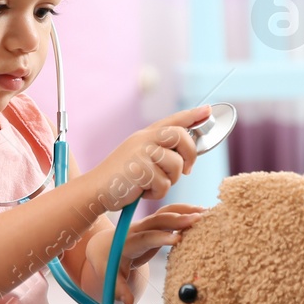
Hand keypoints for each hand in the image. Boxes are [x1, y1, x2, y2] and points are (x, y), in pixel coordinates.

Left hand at [84, 203, 206, 303]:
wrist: (104, 246)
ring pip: (166, 212)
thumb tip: (127, 301)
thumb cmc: (108, 262)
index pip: (145, 238)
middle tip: (198, 220)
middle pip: (158, 220)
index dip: (161, 238)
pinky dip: (186, 211)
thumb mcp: (109, 276)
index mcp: (128, 242)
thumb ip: (119, 288)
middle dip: (178, 219)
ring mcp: (148, 224)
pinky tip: (204, 213)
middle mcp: (138, 229)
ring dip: (185, 210)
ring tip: (207, 212)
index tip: (178, 239)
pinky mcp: (156, 223)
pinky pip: (172, 214)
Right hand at [86, 105, 210, 210]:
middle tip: (186, 170)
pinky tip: (142, 192)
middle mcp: (144, 139)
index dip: (192, 115)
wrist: (95, 190)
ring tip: (151, 184)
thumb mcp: (139, 157)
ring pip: (176, 164)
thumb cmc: (121, 178)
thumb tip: (187, 151)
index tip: (208, 111)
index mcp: (145, 135)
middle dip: (190, 155)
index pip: (173, 120)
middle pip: (181, 137)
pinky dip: (157, 192)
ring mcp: (141, 153)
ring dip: (169, 180)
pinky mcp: (140, 170)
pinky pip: (164, 183)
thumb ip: (159, 151)